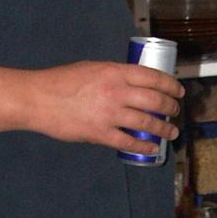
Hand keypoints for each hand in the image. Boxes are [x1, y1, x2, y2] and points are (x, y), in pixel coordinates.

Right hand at [26, 60, 183, 153]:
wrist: (38, 98)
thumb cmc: (61, 82)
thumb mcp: (92, 69)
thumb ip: (113, 76)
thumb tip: (132, 85)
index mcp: (115, 72)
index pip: (153, 77)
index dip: (170, 85)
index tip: (178, 91)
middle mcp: (116, 92)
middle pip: (155, 100)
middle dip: (171, 108)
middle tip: (176, 111)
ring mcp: (109, 114)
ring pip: (146, 122)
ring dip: (163, 128)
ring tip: (171, 132)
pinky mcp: (100, 133)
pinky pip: (128, 142)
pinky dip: (144, 146)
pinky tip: (152, 148)